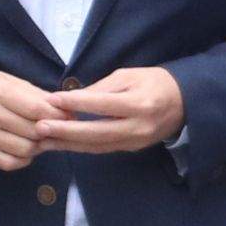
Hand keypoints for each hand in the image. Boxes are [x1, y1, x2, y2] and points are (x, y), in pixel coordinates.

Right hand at [0, 68, 58, 171]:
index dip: (58, 115)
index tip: (68, 116)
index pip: (36, 109)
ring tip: (40, 138)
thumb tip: (66, 111)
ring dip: (38, 146)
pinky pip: (9, 163)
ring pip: (23, 150)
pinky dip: (23, 159)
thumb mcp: (12, 81)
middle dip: (50, 131)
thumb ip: (38, 96)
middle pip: (32, 131)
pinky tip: (26, 149)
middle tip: (57, 128)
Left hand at [49, 67, 185, 154]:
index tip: (52, 98)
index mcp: (140, 104)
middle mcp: (138, 127)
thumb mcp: (129, 75)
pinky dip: (80, 147)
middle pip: (97, 133)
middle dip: (66, 132)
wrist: (185, 103)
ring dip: (68, 144)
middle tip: (40, 127)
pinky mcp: (131, 149)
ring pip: (97, 146)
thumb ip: (101, 88)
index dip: (76, 102)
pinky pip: (102, 149)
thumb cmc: (155, 82)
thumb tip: (71, 98)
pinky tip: (62, 143)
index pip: (102, 104)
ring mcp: (136, 142)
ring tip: (43, 139)